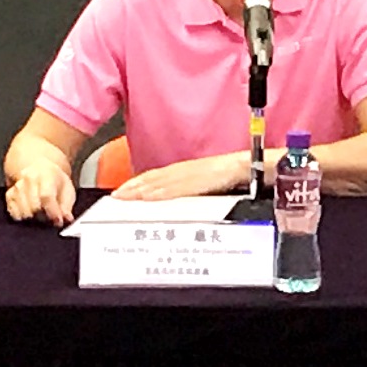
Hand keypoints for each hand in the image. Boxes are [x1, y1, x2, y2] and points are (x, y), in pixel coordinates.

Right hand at [3, 150, 76, 226]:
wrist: (39, 168)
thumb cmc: (54, 180)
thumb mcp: (67, 189)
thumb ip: (67, 205)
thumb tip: (66, 219)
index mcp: (46, 175)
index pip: (46, 196)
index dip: (53, 212)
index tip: (58, 222)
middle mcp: (29, 179)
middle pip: (34, 206)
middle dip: (44, 218)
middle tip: (50, 219)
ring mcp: (17, 186)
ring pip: (23, 212)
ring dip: (33, 219)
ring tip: (41, 216)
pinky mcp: (9, 194)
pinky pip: (13, 212)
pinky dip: (22, 217)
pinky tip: (30, 214)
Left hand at [112, 152, 260, 201]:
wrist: (251, 165)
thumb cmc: (234, 175)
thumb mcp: (210, 183)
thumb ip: (194, 190)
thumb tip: (181, 200)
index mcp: (188, 170)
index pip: (158, 176)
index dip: (138, 183)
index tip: (122, 191)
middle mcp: (186, 170)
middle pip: (154, 178)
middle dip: (133, 188)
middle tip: (114, 197)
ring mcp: (193, 174)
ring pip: (161, 182)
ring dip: (141, 190)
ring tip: (124, 198)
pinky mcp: (201, 180)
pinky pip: (177, 188)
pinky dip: (161, 193)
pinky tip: (148, 199)